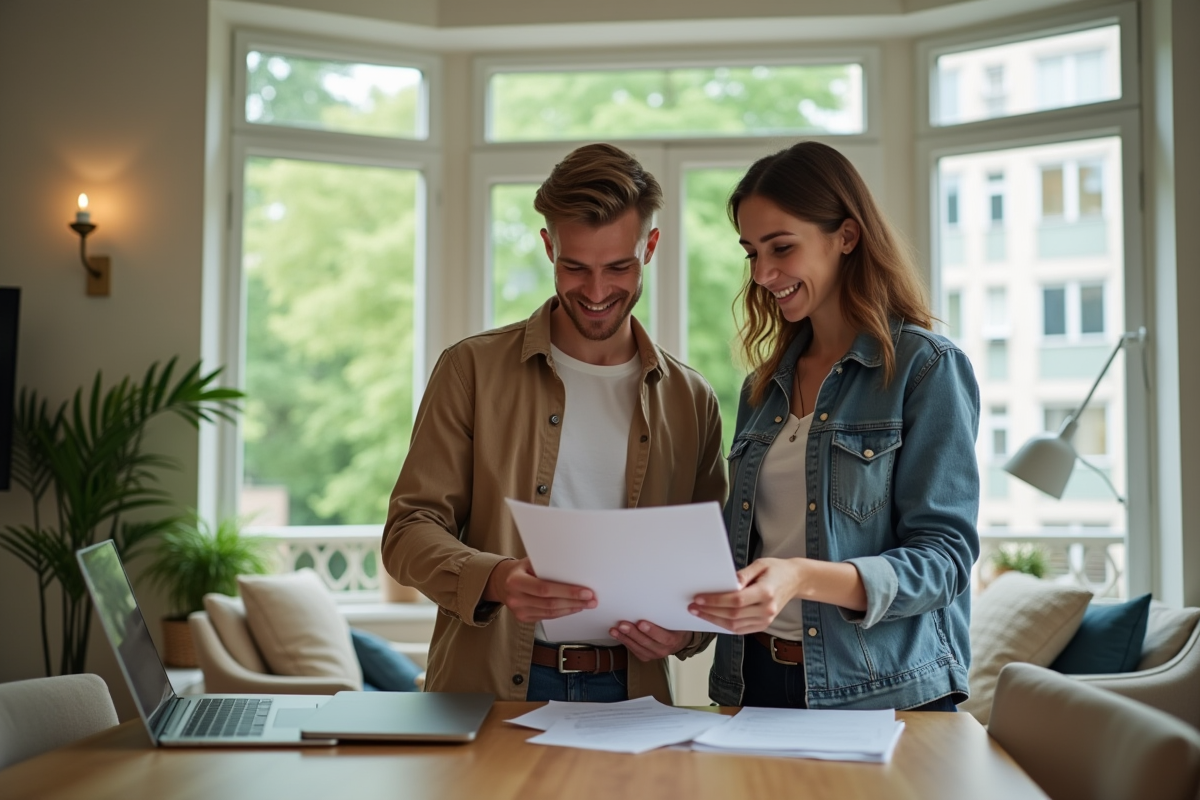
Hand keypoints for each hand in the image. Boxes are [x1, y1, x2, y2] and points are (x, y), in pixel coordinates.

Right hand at [484, 558, 596, 622]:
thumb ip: (547, 564)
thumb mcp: (530, 561)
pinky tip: (574, 608)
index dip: (567, 591)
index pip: (545, 588)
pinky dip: (563, 612)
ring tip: (587, 604)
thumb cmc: (521, 569)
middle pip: (550, 603)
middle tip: (592, 599)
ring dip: (572, 609)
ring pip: (551, 612)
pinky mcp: (524, 619)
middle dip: (574, 602)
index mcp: (516, 581)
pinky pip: (548, 617)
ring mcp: (519, 611)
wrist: (502, 582)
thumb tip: (573, 567)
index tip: (586, 591)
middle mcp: (515, 598)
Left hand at [609, 620, 691, 661]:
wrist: (678, 640)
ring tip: (614, 630)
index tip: (641, 623)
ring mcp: (653, 654)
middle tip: (622, 624)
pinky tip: (616, 634)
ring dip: (624, 637)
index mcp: (673, 640)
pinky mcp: (645, 656)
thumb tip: (659, 599)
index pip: (663, 637)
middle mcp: (663, 650)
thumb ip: (669, 613)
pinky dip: (624, 641)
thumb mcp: (677, 619)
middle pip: (646, 642)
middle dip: (633, 633)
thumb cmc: (676, 626)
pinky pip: (633, 650)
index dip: (652, 631)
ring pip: (637, 647)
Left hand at [688, 558, 802, 634]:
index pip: (736, 600)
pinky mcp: (764, 625)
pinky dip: (724, 625)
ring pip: (735, 625)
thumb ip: (743, 575)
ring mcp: (766, 620)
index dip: (715, 601)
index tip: (699, 598)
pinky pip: (740, 629)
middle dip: (709, 612)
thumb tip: (728, 583)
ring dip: (714, 620)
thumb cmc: (776, 569)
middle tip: (692, 607)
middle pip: (733, 615)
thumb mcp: (760, 564)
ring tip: (698, 613)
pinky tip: (712, 618)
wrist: (795, 580)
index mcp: (766, 592)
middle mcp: (767, 609)